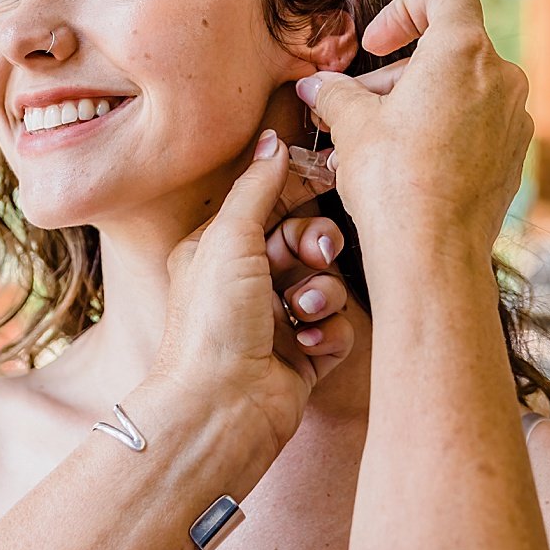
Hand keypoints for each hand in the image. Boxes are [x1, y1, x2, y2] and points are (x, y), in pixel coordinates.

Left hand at [143, 130, 354, 462]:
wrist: (220, 409)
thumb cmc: (212, 323)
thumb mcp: (228, 239)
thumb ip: (255, 188)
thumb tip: (272, 141)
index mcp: (218, 252)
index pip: (269, 206)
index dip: (300, 192)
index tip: (331, 176)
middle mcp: (245, 285)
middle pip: (304, 242)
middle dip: (317, 244)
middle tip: (317, 253)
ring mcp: (275, 323)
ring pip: (326, 284)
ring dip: (323, 293)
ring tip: (304, 311)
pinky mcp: (302, 358)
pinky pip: (337, 328)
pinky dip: (330, 332)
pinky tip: (311, 344)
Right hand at [296, 0, 531, 255]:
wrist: (431, 251)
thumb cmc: (392, 180)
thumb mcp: (350, 125)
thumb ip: (334, 93)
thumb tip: (315, 86)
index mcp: (462, 51)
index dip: (405, 8)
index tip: (375, 44)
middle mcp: (500, 77)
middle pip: (447, 49)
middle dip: (396, 72)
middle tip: (355, 104)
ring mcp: (513, 118)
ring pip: (460, 90)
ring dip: (416, 103)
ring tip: (373, 140)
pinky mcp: (513, 155)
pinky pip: (474, 125)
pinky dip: (440, 131)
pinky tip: (405, 165)